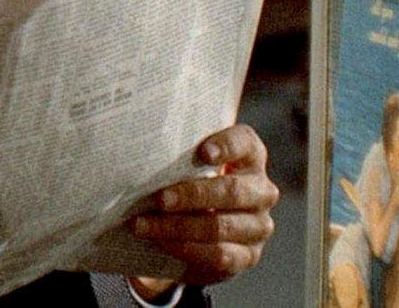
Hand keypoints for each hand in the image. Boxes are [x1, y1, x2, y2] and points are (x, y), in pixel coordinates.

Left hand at [129, 124, 278, 284]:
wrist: (200, 230)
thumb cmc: (189, 182)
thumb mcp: (186, 164)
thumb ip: (176, 155)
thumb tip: (137, 148)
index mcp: (249, 157)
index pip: (245, 143)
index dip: (227, 146)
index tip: (203, 153)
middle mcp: (261, 190)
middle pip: (232, 191)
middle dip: (192, 195)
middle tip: (159, 199)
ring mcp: (258, 225)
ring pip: (220, 226)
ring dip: (178, 227)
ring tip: (142, 224)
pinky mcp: (248, 255)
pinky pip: (218, 254)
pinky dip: (185, 248)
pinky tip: (161, 242)